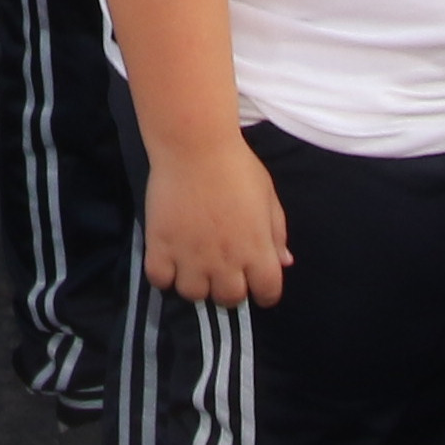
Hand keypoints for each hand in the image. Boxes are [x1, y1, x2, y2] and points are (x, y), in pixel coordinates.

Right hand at [139, 130, 289, 305]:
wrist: (195, 145)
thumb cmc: (237, 166)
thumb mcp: (268, 197)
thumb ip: (277, 233)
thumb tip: (285, 261)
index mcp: (258, 251)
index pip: (268, 293)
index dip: (263, 291)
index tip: (254, 281)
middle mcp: (227, 262)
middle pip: (229, 299)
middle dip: (227, 288)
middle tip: (219, 269)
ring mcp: (192, 257)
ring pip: (194, 295)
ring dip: (195, 283)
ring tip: (191, 264)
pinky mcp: (161, 246)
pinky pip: (160, 280)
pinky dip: (164, 275)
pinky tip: (167, 258)